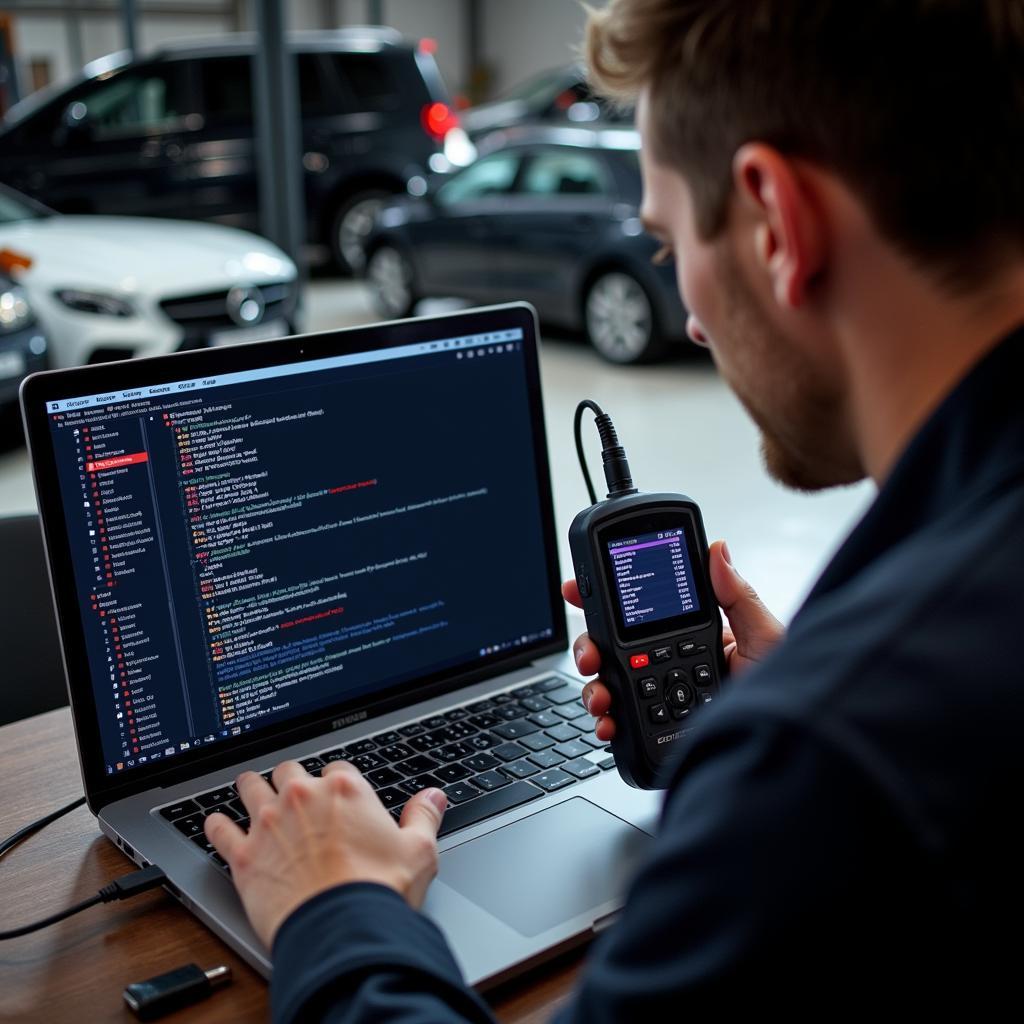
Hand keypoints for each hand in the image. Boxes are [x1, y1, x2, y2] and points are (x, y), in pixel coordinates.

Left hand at [204, 760, 446, 947]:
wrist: (342, 930)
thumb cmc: (379, 891)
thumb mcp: (418, 850)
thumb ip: (423, 817)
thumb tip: (433, 797)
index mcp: (345, 790)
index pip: (336, 769)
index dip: (336, 782)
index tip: (336, 794)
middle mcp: (303, 797)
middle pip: (289, 771)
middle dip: (291, 779)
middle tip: (292, 791)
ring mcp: (269, 823)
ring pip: (250, 787)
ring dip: (251, 787)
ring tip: (250, 788)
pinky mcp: (244, 855)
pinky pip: (219, 829)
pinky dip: (217, 824)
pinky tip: (217, 823)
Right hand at [561, 540, 783, 740]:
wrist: (791, 750)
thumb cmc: (788, 697)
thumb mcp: (765, 639)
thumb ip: (737, 597)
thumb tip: (717, 550)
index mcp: (694, 638)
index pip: (643, 612)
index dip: (607, 600)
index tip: (579, 589)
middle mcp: (672, 667)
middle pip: (614, 649)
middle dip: (590, 646)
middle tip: (589, 653)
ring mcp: (661, 702)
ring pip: (609, 686)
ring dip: (593, 687)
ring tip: (601, 695)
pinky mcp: (656, 733)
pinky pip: (620, 724)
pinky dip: (605, 723)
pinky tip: (608, 723)